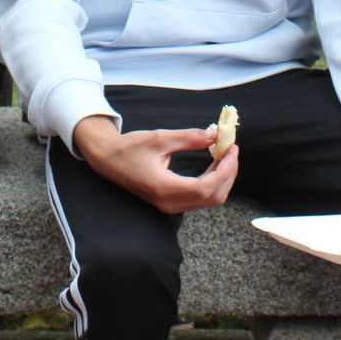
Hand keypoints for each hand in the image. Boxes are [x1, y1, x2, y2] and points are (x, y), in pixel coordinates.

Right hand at [72, 115, 237, 214]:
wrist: (108, 160)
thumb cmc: (130, 148)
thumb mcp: (160, 138)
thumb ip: (189, 137)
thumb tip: (214, 135)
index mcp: (164, 188)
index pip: (205, 187)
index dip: (224, 170)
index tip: (232, 150)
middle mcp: (169, 203)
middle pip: (212, 197)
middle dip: (227, 174)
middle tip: (232, 150)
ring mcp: (170, 206)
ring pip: (208, 199)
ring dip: (222, 178)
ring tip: (225, 155)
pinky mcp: (170, 203)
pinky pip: (200, 198)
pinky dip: (212, 182)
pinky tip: (213, 165)